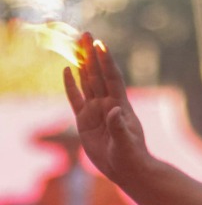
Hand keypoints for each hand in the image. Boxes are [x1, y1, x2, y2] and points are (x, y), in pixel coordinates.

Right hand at [64, 35, 149, 184]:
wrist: (127, 170)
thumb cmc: (131, 158)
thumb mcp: (126, 144)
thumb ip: (119, 127)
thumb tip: (114, 111)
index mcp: (120, 106)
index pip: (112, 78)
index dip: (107, 61)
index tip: (101, 44)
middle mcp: (107, 104)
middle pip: (98, 74)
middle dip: (92, 54)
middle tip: (86, 34)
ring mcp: (95, 111)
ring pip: (87, 82)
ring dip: (83, 64)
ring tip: (78, 46)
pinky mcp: (84, 120)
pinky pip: (75, 98)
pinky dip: (71, 85)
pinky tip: (67, 71)